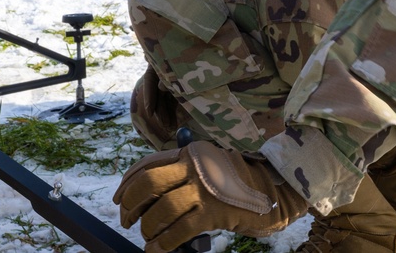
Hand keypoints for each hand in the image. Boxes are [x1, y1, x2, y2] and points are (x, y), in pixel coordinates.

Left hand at [113, 141, 306, 252]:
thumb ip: (184, 172)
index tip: (119, 198)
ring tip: (147, 237)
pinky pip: (181, 229)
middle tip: (128, 219)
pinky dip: (164, 242)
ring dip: (148, 227)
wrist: (276, 190)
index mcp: (190, 152)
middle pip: (149, 183)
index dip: (128, 183)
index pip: (148, 164)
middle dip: (131, 204)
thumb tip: (148, 191)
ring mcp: (206, 188)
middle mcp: (195, 166)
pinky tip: (157, 249)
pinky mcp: (216, 211)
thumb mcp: (210, 167)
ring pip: (162, 209)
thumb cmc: (239, 183)